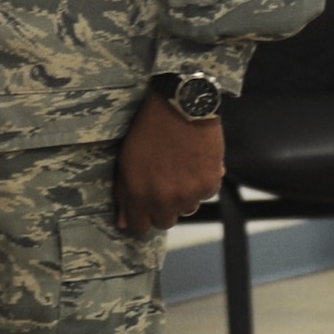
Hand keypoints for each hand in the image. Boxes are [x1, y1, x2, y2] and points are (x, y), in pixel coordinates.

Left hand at [115, 94, 224, 232]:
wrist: (180, 106)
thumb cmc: (148, 129)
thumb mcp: (126, 159)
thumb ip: (124, 194)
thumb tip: (123, 223)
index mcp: (139, 193)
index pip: (139, 227)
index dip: (139, 218)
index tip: (141, 208)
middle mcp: (164, 199)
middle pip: (163, 222)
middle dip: (160, 209)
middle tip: (160, 185)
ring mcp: (188, 195)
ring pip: (185, 209)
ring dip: (181, 197)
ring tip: (177, 169)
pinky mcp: (209, 185)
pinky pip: (203, 195)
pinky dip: (200, 183)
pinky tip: (193, 162)